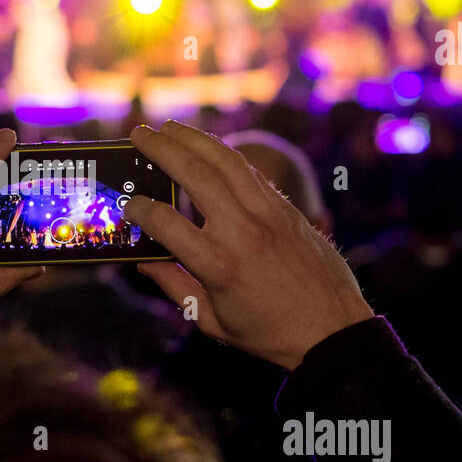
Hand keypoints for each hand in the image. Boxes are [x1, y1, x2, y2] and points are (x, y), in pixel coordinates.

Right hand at [123, 120, 372, 369]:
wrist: (333, 330)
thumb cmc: (269, 333)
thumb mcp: (212, 321)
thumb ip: (175, 288)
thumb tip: (145, 262)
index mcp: (218, 265)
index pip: (165, 222)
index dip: (139, 210)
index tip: (128, 206)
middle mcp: (242, 232)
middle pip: (194, 174)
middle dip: (161, 149)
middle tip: (138, 134)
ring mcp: (268, 215)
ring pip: (226, 161)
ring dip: (193, 138)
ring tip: (168, 128)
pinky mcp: (286, 209)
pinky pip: (250, 172)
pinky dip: (224, 155)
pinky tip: (206, 149)